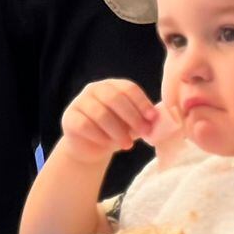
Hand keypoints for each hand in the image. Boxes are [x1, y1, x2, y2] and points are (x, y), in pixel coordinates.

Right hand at [58, 78, 176, 161]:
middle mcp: (94, 89)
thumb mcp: (132, 125)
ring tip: (128, 144)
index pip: (128, 88)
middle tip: (143, 132)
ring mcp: (80, 102)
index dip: (142, 102)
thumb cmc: (115, 132)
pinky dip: (100, 136)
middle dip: (132, 116)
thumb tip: (164, 120)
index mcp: (112, 86)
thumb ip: (145, 120)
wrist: (91, 147)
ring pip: (100, 112)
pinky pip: (85, 125)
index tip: (152, 118)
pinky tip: (107, 145)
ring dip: (117, 130)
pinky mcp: (70, 118)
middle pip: (114, 97)